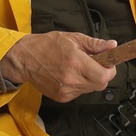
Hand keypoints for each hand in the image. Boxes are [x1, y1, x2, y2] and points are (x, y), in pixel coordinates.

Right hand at [0, 31, 117, 101]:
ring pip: (90, 89)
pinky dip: (79, 85)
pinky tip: (69, 75)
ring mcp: (66, 90)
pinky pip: (79, 93)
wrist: (24, 59)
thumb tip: (112, 46)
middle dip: (101, 75)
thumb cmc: (46, 46)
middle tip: (94, 64)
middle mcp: (71, 79)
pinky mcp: (61, 97)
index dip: (110, 70)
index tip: (108, 64)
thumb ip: (95, 44)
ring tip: (78, 68)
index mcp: (76, 63)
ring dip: (89, 80)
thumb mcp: (73, 38)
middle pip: (100, 85)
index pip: (104, 76)